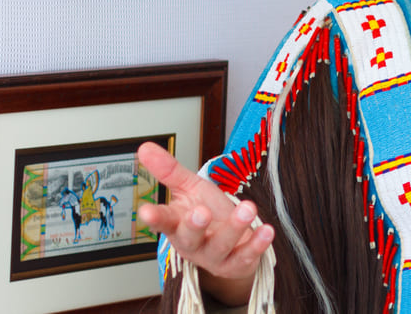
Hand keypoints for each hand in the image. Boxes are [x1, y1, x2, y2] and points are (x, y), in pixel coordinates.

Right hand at [137, 141, 274, 305]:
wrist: (231, 241)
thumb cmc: (207, 211)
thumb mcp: (189, 188)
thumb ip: (169, 170)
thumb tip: (144, 147)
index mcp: (177, 224)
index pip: (163, 221)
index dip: (154, 217)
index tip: (145, 211)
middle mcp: (193, 243)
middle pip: (189, 238)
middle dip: (195, 226)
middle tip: (201, 211)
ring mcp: (214, 256)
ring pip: (220, 246)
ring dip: (234, 228)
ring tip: (247, 208)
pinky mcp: (236, 263)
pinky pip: (246, 257)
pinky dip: (256, 245)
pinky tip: (266, 231)